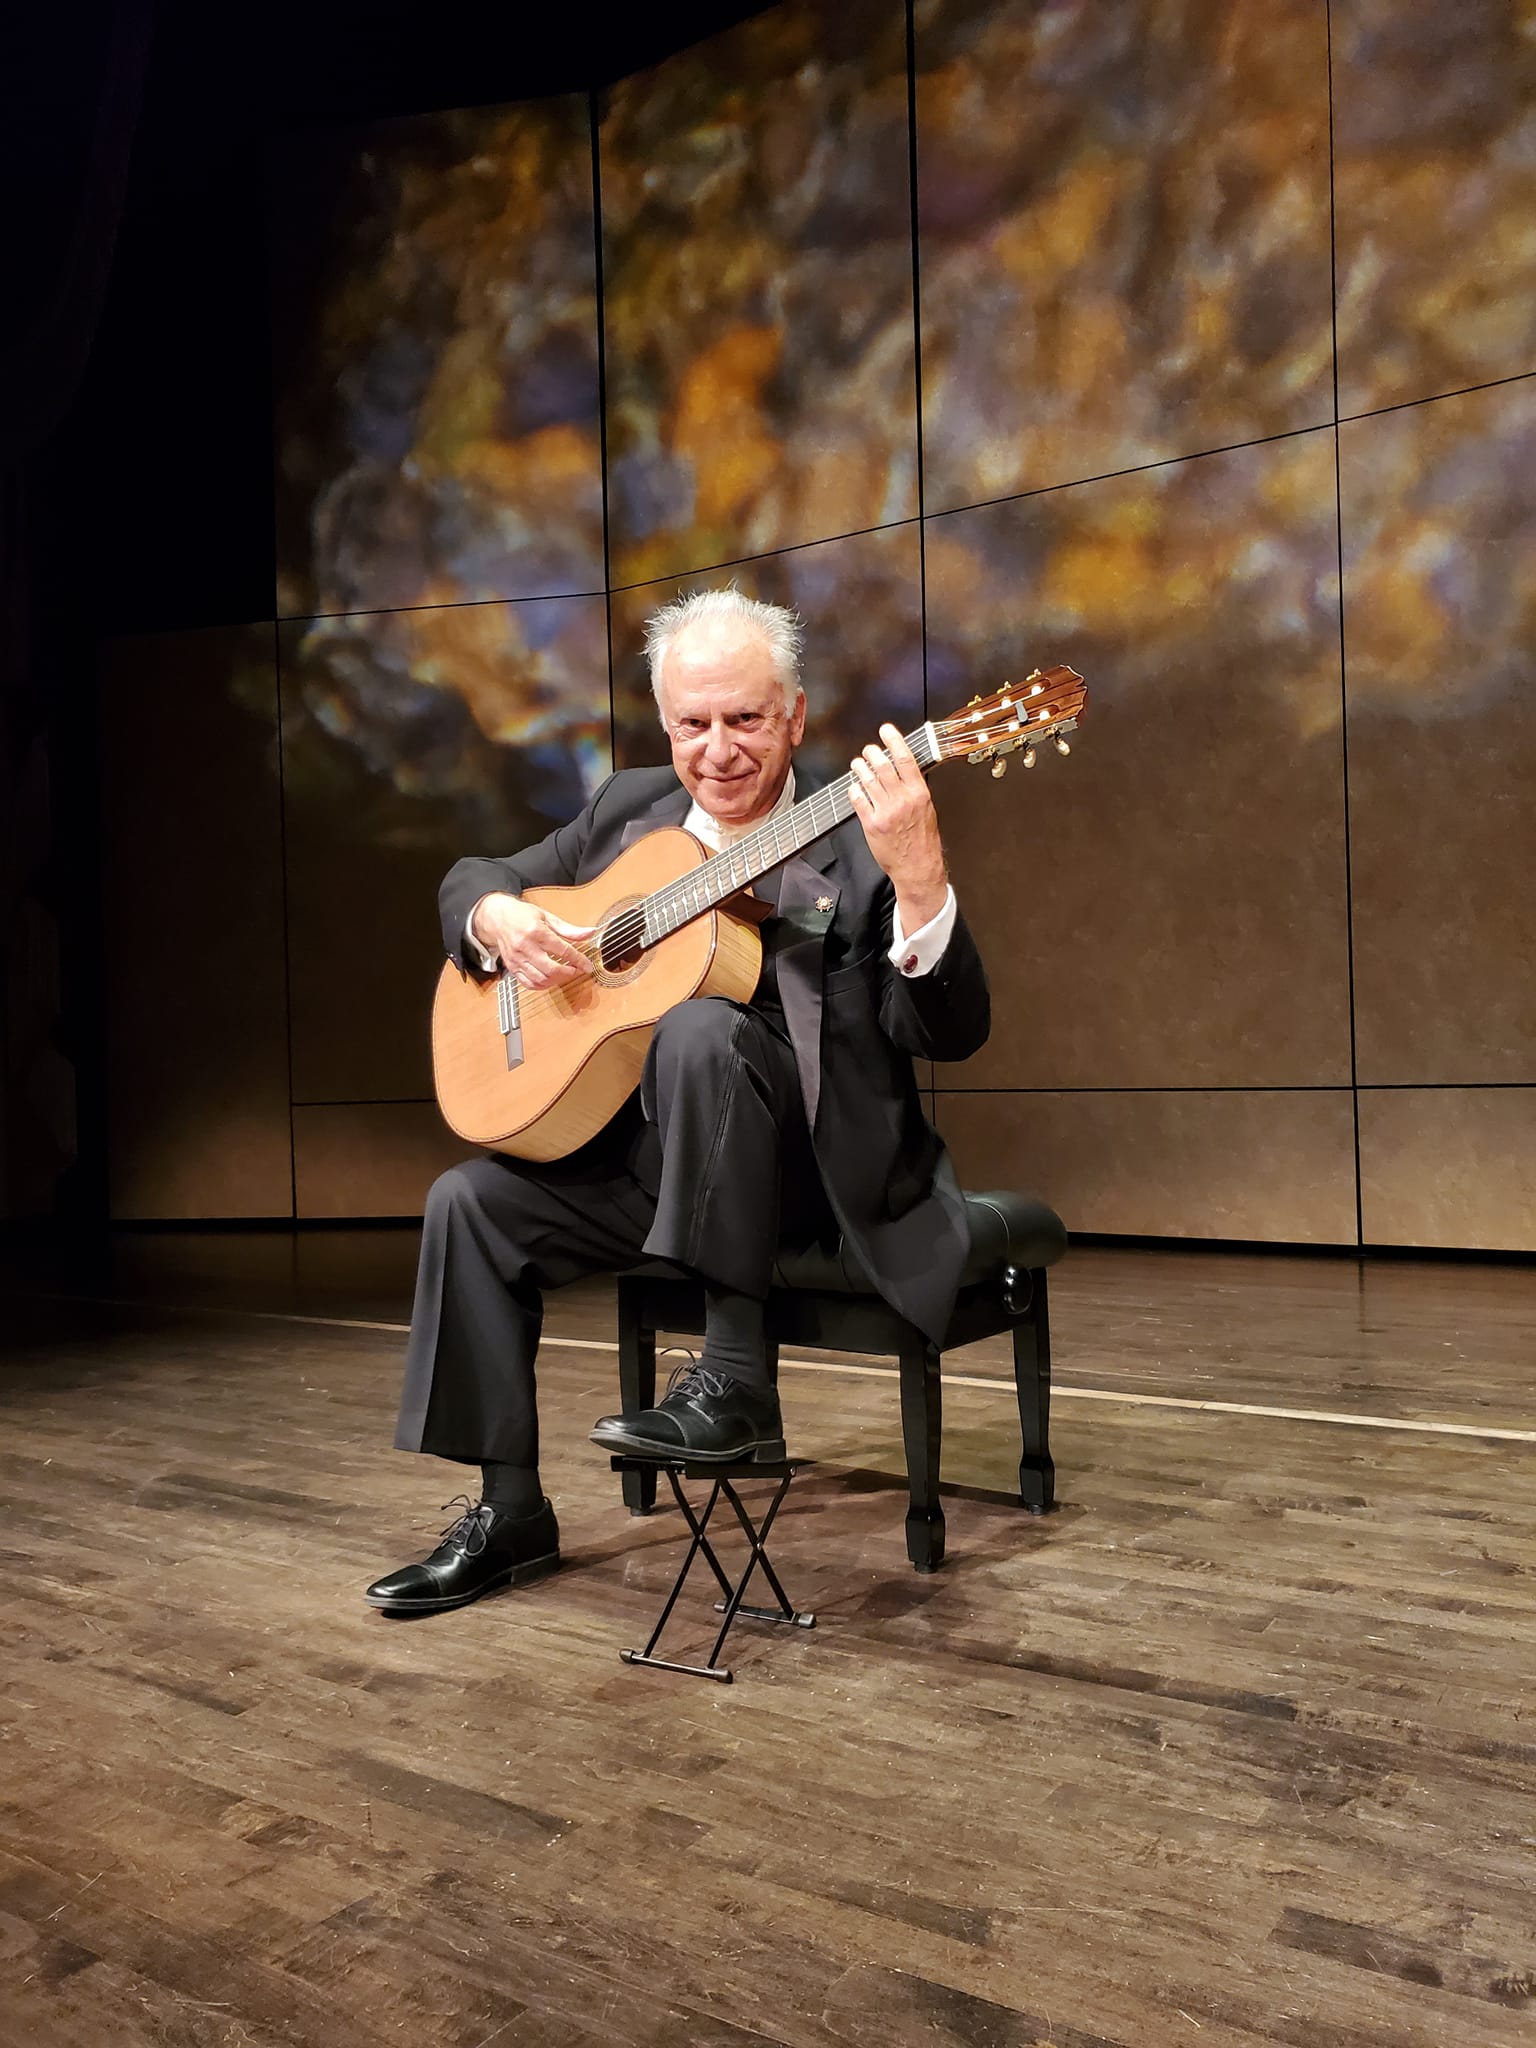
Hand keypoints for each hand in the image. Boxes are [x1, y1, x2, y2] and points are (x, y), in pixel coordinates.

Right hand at [470, 894, 593, 989]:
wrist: (498, 918)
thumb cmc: (523, 916)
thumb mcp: (548, 917)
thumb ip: (569, 929)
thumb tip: (590, 933)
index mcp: (536, 932)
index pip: (562, 950)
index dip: (579, 960)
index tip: (587, 966)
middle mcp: (525, 946)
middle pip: (551, 969)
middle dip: (568, 973)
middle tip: (577, 970)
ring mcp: (517, 959)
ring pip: (540, 979)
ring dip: (556, 981)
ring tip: (564, 974)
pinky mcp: (512, 967)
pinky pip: (528, 984)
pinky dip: (542, 985)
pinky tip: (550, 979)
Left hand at [847, 724, 947, 928]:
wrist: (918, 867)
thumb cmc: (923, 840)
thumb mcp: (927, 809)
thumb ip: (914, 788)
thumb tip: (903, 768)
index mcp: (919, 793)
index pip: (905, 759)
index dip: (894, 740)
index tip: (886, 730)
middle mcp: (902, 800)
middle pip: (882, 766)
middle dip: (871, 753)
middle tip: (868, 750)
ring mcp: (885, 812)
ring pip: (867, 780)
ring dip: (860, 768)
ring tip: (858, 764)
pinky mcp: (871, 824)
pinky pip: (858, 799)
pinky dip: (855, 789)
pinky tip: (855, 787)